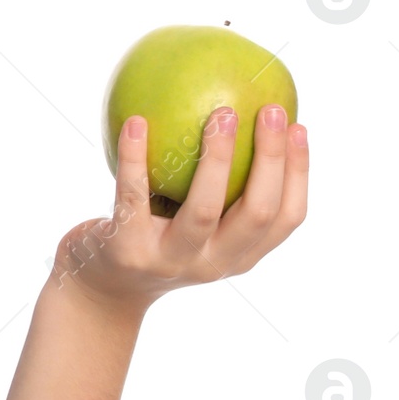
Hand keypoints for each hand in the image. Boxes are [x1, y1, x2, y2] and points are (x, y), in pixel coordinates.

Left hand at [51, 104, 308, 316]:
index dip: (299, 173)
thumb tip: (240, 110)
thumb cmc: (153, 238)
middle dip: (272, 160)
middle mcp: (211, 264)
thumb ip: (219, 185)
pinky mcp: (128, 251)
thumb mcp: (193, 224)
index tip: (298, 125)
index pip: (286, 218)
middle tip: (270, 110)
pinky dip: (134, 157)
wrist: (99, 289)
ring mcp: (170, 261)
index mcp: (238, 256)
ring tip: (222, 113)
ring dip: (218, 157)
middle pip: (258, 213)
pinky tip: (136, 121)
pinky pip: (134, 196)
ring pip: (205, 208)